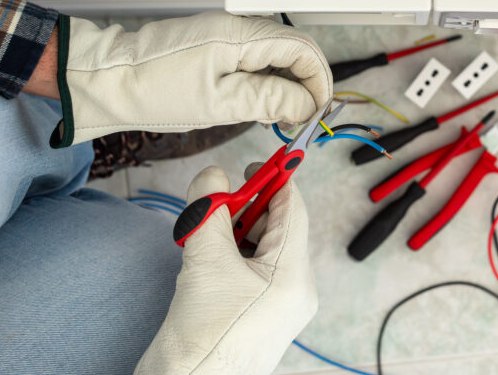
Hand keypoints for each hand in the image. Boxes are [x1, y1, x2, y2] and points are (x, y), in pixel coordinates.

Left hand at [50, 11, 331, 146]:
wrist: (107, 80)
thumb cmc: (154, 91)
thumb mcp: (218, 103)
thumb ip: (268, 99)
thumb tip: (306, 103)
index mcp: (238, 35)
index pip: (300, 48)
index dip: (317, 79)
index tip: (317, 109)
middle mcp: (235, 27)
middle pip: (291, 50)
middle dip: (304, 83)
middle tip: (300, 119)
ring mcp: (223, 34)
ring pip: (273, 56)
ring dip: (285, 84)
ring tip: (280, 117)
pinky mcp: (213, 45)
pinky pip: (252, 59)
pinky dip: (264, 81)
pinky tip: (258, 105)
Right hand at [134, 166, 317, 374]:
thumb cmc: (203, 337)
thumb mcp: (205, 260)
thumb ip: (209, 209)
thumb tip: (214, 176)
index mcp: (294, 276)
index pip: (294, 210)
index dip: (277, 179)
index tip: (258, 160)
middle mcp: (294, 289)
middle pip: (278, 226)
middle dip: (247, 206)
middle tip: (217, 197)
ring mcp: (277, 304)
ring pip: (262, 246)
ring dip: (234, 228)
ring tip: (205, 230)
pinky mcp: (258, 313)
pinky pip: (252, 268)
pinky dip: (231, 251)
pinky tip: (207, 253)